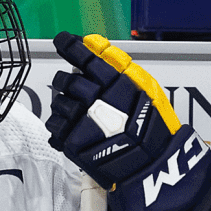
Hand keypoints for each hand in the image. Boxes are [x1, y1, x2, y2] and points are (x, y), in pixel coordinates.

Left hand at [45, 32, 210, 210]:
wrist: (153, 169)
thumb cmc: (154, 129)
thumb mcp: (147, 88)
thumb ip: (119, 64)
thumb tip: (93, 42)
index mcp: (116, 81)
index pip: (83, 55)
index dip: (70, 45)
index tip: (64, 41)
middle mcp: (95, 97)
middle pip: (66, 79)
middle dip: (68, 82)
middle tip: (77, 90)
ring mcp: (81, 119)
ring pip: (59, 102)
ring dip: (66, 105)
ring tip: (82, 115)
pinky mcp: (71, 140)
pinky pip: (55, 124)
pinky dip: (62, 125)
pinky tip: (76, 130)